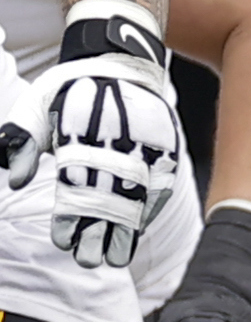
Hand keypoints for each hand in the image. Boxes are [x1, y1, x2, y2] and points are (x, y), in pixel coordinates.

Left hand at [2, 11, 182, 269]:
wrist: (120, 59)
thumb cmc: (71, 87)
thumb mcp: (36, 107)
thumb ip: (22, 142)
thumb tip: (11, 181)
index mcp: (78, 139)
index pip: (73, 190)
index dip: (68, 220)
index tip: (62, 242)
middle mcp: (113, 148)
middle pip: (104, 202)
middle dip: (95, 236)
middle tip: (88, 262)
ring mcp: (143, 150)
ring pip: (133, 200)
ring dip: (123, 233)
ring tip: (114, 259)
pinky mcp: (165, 150)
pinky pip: (158, 187)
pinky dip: (148, 211)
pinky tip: (139, 229)